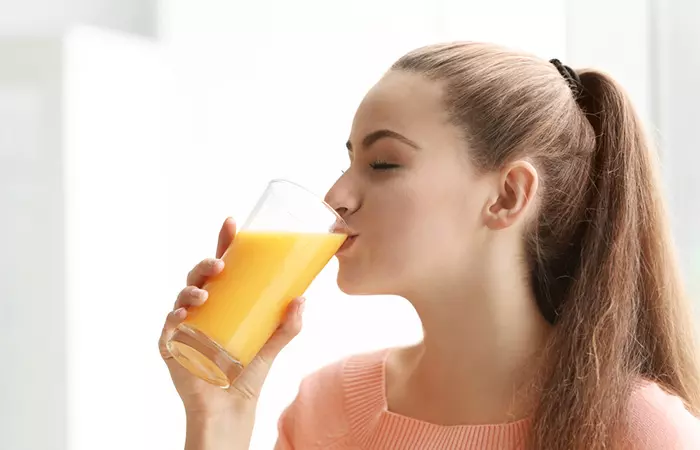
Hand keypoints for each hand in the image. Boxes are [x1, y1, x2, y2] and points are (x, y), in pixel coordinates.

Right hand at [159, 218, 304, 416]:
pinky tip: (183, 316)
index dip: (224, 243)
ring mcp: (186, 325)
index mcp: (225, 300)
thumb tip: (302, 298)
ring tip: (204, 295)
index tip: (232, 223)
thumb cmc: (249, 371)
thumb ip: (289, 324)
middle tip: (220, 265)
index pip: (222, 265)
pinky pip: (168, 328)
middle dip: (206, 264)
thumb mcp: (272, 343)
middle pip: (199, 276)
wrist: (231, 407)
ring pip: (182, 297)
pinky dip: (174, 319)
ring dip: (191, 290)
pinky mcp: (172, 346)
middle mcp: (203, 308)